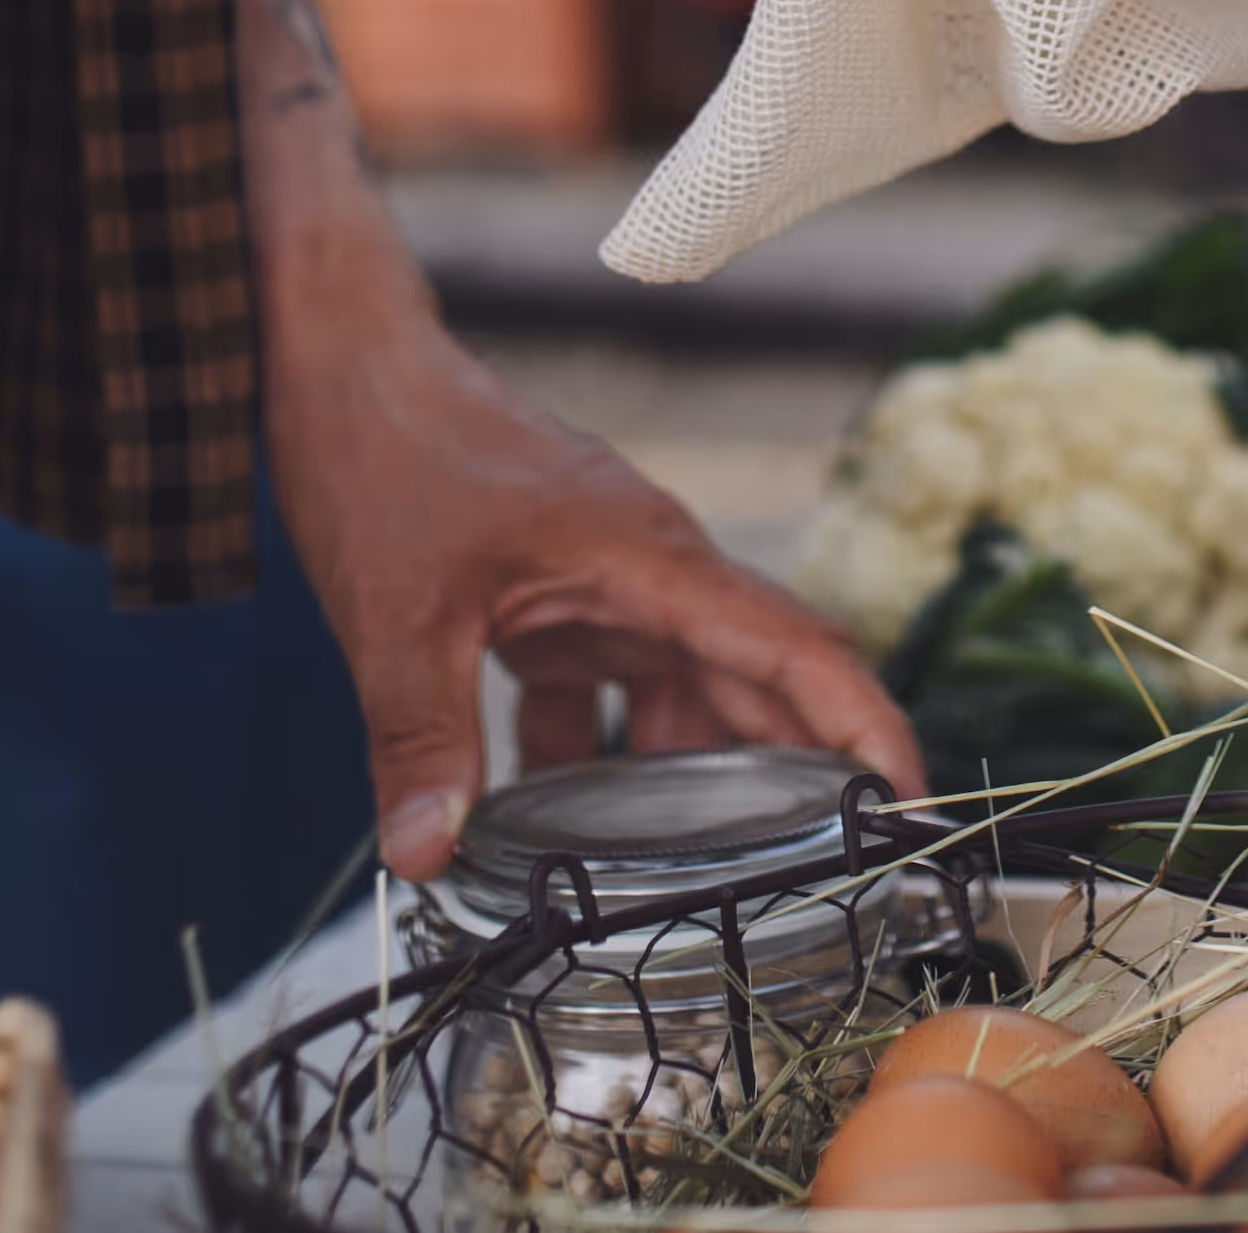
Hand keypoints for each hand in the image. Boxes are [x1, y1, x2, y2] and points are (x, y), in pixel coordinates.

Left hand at [267, 305, 918, 879]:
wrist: (339, 367)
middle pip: (756, 683)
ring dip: (684, 776)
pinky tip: (547, 819)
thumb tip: (429, 855)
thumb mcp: (398, 615)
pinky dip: (588, 753)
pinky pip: (602, 686)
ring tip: (687, 874)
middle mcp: (649, 572)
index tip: (908, 806)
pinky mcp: (554, 592)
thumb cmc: (388, 451)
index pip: (799, 650)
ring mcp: (604, 581)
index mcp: (651, 562)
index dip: (866, 728)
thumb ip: (422, 739)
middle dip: (797, 779)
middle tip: (825, 880)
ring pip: (680, 691)